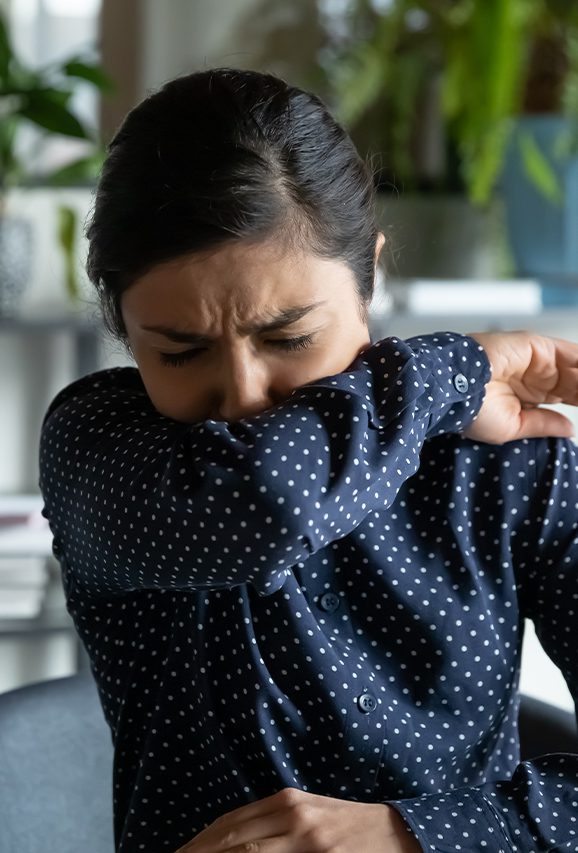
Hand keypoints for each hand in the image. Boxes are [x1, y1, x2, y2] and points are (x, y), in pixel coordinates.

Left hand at [174, 787, 420, 851]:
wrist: (399, 834)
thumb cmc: (351, 828)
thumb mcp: (311, 815)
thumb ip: (275, 824)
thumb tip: (233, 840)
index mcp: (287, 801)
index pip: (230, 824)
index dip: (199, 843)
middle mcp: (293, 816)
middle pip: (232, 840)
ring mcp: (307, 839)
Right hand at [465, 331, 577, 443]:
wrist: (452, 390)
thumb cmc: (470, 411)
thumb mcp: (512, 427)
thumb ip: (543, 424)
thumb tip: (570, 429)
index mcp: (528, 393)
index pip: (566, 397)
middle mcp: (535, 374)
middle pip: (574, 382)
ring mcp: (537, 359)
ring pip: (575, 369)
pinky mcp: (536, 345)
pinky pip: (572, 354)